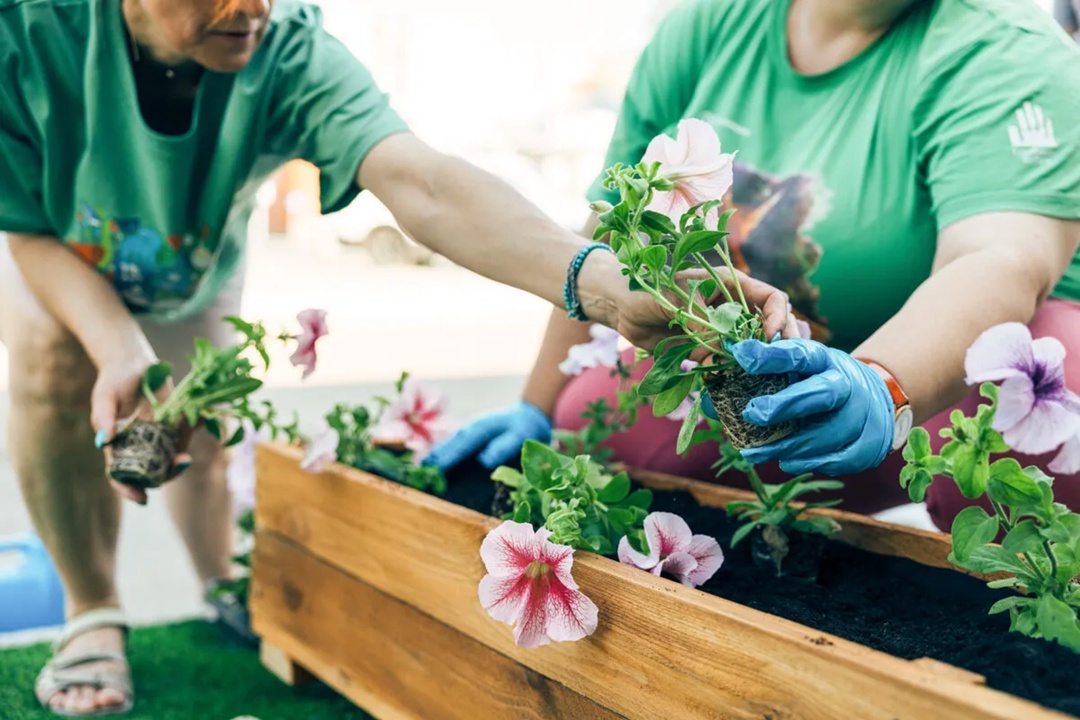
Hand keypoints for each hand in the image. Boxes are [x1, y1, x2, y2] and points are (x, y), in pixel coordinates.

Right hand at [90, 356, 190, 504]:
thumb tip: (103, 442)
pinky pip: (182, 438)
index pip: (121, 477)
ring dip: (177, 464)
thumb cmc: (112, 381)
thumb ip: (103, 419)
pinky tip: (195, 433)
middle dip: (163, 477)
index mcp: (117, 447)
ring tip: (183, 459)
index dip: (129, 490)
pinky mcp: (174, 425)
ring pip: (169, 460)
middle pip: (150, 473)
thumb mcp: (104, 397)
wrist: (133, 363)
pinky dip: (188, 440)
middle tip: (174, 468)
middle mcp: (139, 447)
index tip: (142, 498)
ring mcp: (158, 437)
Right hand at [424, 401, 551, 471]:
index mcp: (481, 428)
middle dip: (434, 457)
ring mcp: (469, 431)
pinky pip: (454, 445)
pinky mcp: (471, 436)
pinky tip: (434, 463)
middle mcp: (471, 428)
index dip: (447, 458)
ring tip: (419, 469)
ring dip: (435, 455)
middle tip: (417, 472)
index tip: (433, 470)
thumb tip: (484, 460)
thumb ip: (504, 446)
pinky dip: (443, 453)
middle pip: (449, 443)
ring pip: (449, 443)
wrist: (529, 415)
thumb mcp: (522, 436)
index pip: (460, 445)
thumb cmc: (527, 428)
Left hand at [612, 267, 798, 360]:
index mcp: (731, 286)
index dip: (777, 317)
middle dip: (777, 344)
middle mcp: (732, 309)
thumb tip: (723, 348)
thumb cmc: (649, 290)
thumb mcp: (677, 300)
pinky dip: (728, 375)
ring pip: (751, 349)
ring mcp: (722, 331)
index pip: (770, 298)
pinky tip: (724, 383)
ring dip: (754, 363)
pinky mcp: (708, 350)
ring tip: (757, 377)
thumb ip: (701, 322)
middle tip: (782, 363)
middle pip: (769, 326)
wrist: (623, 309)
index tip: (771, 338)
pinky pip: (726, 365)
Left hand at [720, 338, 894, 475]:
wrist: (874, 400)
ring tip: (753, 453)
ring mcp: (862, 415)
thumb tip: (712, 403)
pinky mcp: (868, 445)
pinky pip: (839, 459)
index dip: (771, 355)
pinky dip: (809, 463)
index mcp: (824, 360)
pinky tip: (785, 462)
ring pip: (829, 433)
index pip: (800, 354)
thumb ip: (759, 382)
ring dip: (789, 446)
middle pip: (822, 393)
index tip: (741, 355)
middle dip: (785, 405)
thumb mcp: (796, 372)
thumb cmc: (819, 385)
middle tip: (751, 413)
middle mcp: (847, 384)